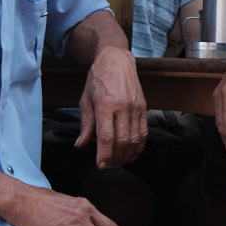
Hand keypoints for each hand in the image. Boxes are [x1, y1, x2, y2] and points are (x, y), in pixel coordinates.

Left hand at [76, 45, 147, 168]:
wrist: (116, 60)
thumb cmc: (98, 79)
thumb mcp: (85, 100)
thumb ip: (86, 124)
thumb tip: (81, 145)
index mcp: (105, 105)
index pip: (107, 137)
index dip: (104, 154)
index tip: (100, 165)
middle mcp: (123, 107)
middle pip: (122, 141)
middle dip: (116, 158)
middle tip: (109, 165)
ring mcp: (136, 108)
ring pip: (135, 139)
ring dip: (128, 154)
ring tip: (120, 161)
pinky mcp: (144, 108)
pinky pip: (144, 132)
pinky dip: (140, 146)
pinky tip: (133, 153)